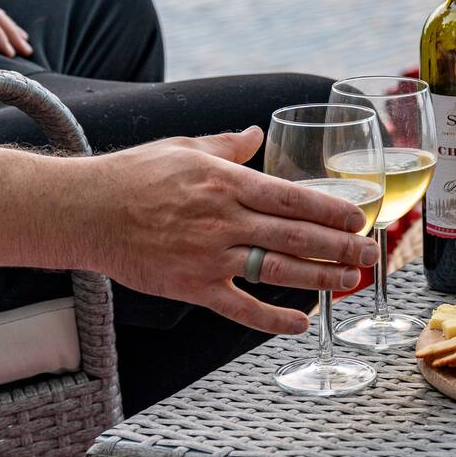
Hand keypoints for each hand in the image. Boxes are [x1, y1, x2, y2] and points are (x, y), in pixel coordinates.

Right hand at [79, 126, 378, 333]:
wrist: (84, 211)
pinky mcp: (191, 287)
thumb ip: (229, 145)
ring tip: (350, 281)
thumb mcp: (185, 148)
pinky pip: (240, 308)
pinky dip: (272, 319)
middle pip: (295, 237)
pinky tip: (301, 323)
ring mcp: (209, 257)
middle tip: (371, 254)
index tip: (360, 218)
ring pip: (277, 271)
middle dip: (340, 246)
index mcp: (227, 183)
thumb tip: (258, 133)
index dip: (331, 210)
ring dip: (320, 278)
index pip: (293, 198)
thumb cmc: (133, 175)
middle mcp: (224, 220)